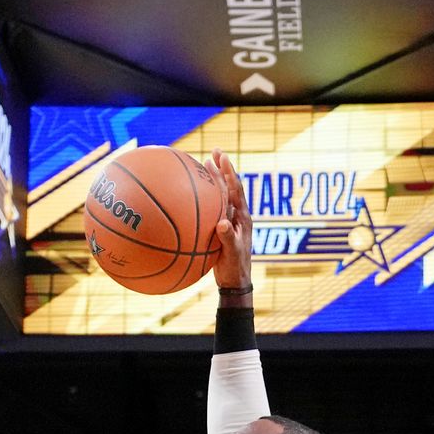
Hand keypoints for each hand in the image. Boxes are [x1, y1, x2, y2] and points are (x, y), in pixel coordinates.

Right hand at [208, 151, 251, 292]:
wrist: (235, 282)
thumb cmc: (235, 268)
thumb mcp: (232, 253)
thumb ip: (228, 238)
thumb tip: (221, 223)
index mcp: (242, 217)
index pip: (237, 189)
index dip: (230, 172)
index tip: (223, 156)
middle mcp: (236, 215)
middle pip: (229, 186)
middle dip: (222, 168)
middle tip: (214, 151)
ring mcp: (228, 221)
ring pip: (220, 195)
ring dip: (214, 179)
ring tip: (205, 163)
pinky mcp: (220, 228)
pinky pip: (211, 208)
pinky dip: (203, 198)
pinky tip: (191, 194)